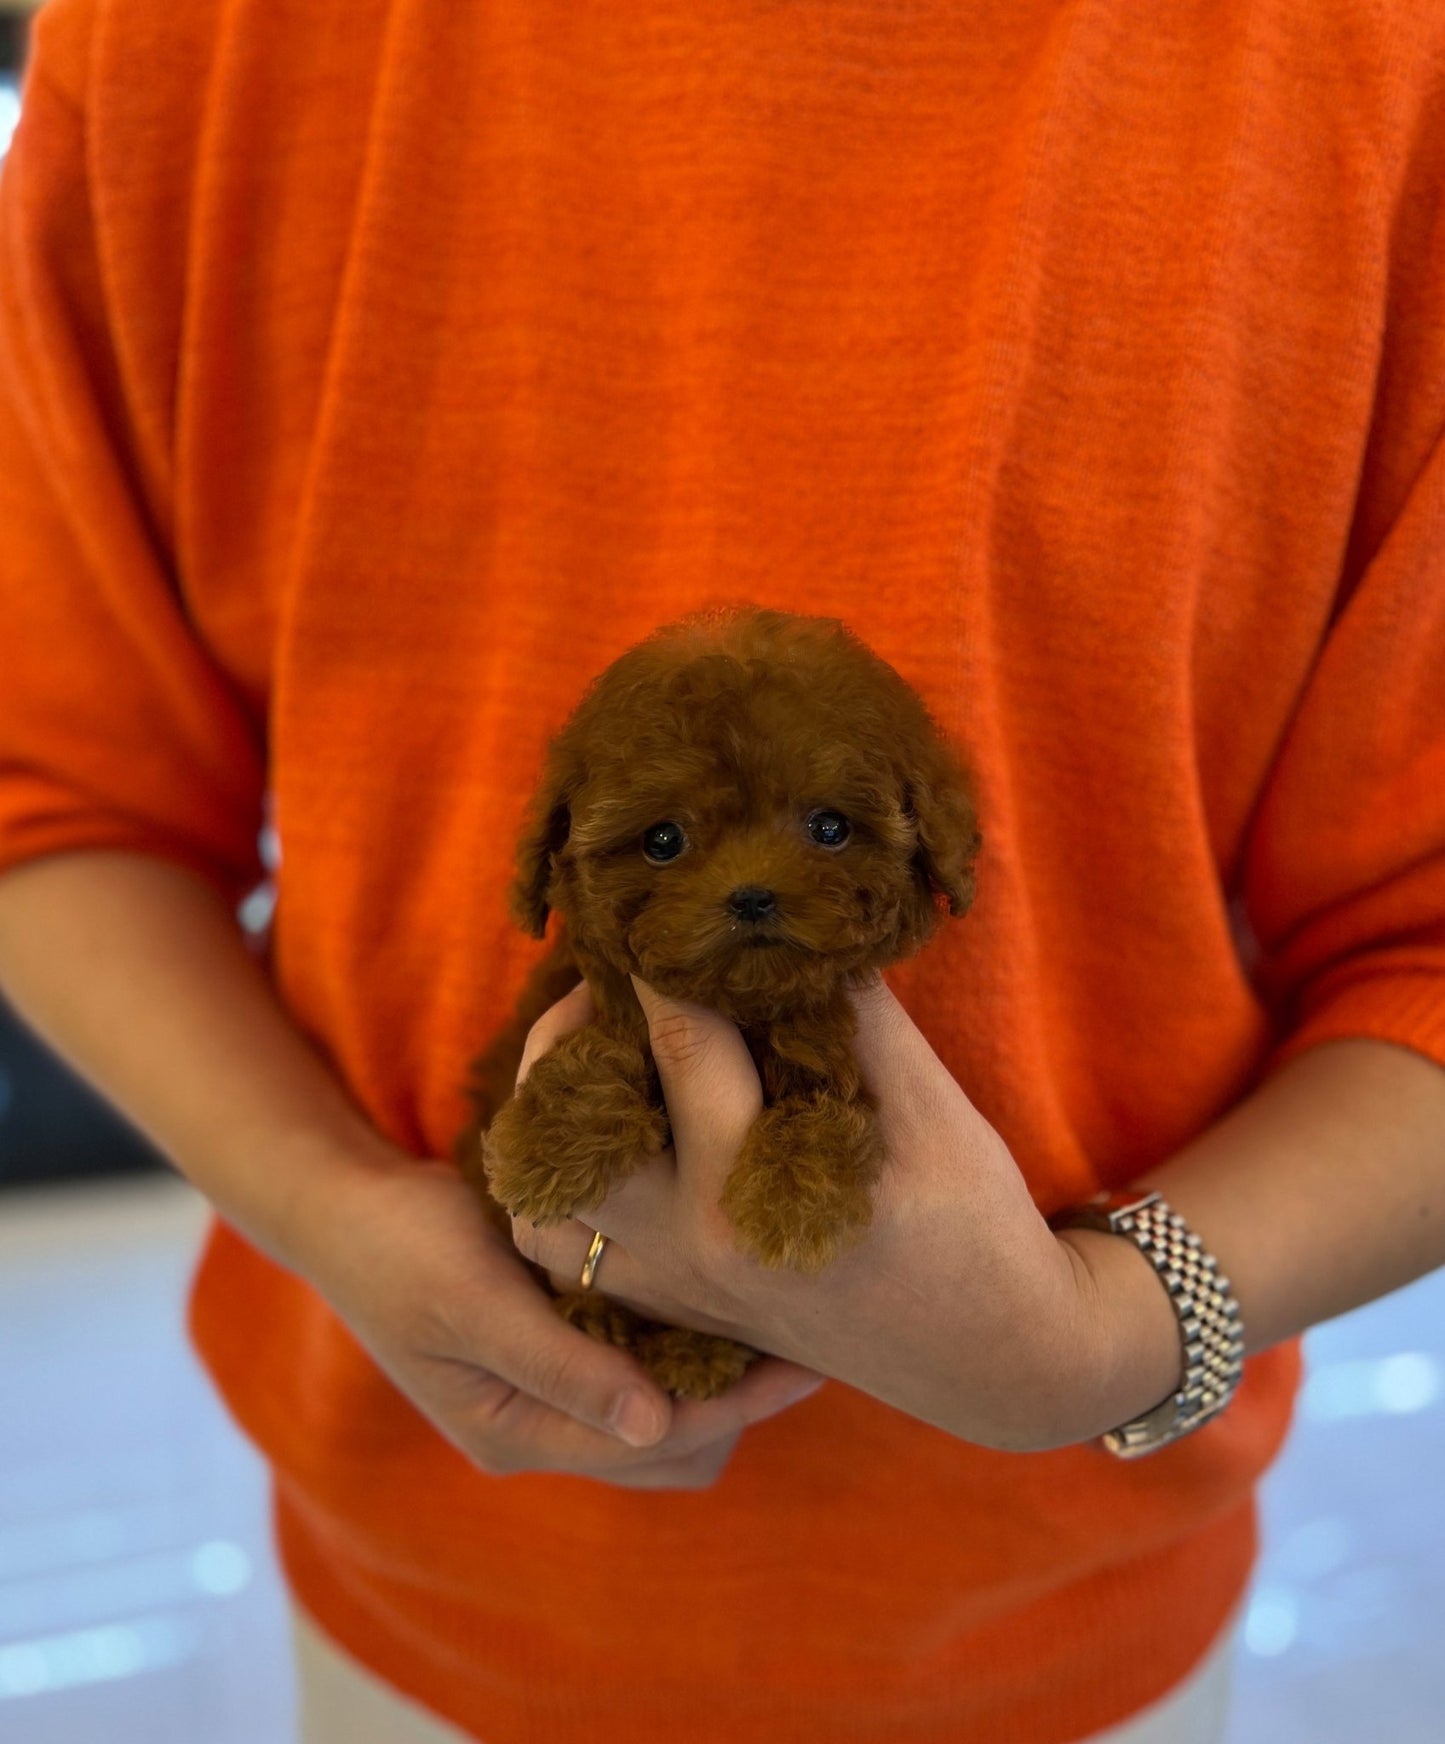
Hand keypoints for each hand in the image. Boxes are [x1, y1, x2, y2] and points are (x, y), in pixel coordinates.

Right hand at [284, 1135, 825, 1488]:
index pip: (658, 1443)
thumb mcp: (474, 1302)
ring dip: (715, 1370)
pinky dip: (682, 1339)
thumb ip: (560, 1365)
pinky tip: (713, 1288)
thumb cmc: (402, 1248)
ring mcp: (547, 1390)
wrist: (344, 1205)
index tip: (804, 1361)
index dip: (737, 1405)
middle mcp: (540, 1428)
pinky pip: (640, 1363)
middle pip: (672, 1447)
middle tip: (798, 1332)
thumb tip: (655, 1425)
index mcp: (517, 1436)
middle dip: (737, 1399)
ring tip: (767, 1311)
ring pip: (663, 1408)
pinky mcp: (555, 1345)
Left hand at [514, 977, 1181, 1451]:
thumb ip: (856, 1017)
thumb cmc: (973, 1224)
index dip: (663, 964)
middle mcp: (692, 1248)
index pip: (679, 1046)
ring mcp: (676, 1290)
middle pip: (573, 1127)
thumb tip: (793, 929)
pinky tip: (607, 1141)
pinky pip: (569, 1258)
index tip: (652, 910)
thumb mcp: (931, 1109)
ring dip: (550, 1125)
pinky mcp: (677, 1313)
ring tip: (591, 1060)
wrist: (997, 1355)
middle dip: (575, 1035)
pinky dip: (563, 1194)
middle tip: (610, 980)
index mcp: (752, 1193)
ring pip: (546, 1204)